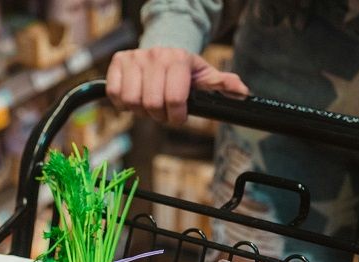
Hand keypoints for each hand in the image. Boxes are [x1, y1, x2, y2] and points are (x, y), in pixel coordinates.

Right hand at [107, 47, 248, 125]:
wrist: (163, 48)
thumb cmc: (185, 69)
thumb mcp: (206, 75)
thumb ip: (224, 85)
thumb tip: (243, 93)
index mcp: (178, 60)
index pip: (174, 99)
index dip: (176, 116)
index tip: (178, 117)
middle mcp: (155, 56)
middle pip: (151, 103)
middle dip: (158, 115)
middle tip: (163, 112)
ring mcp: (134, 57)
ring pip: (131, 100)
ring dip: (140, 111)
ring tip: (149, 105)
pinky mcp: (118, 61)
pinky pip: (115, 94)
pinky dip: (123, 104)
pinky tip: (134, 100)